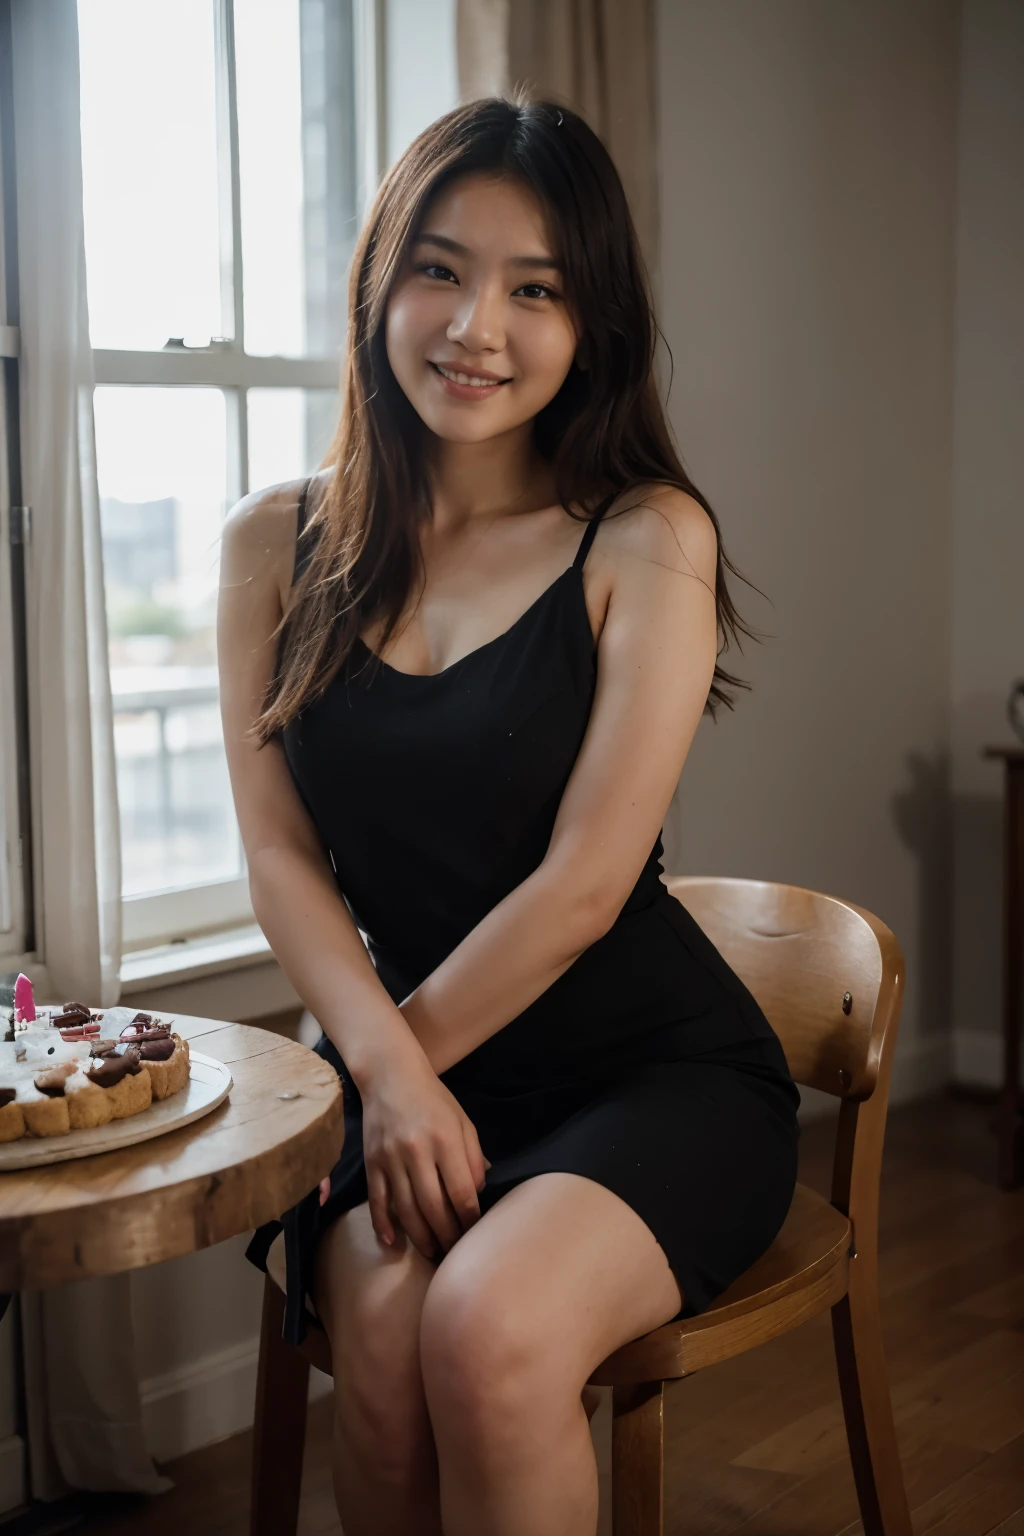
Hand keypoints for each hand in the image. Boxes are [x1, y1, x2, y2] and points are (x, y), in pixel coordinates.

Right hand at [348, 1042, 488, 1258]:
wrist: (391, 1076)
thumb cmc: (434, 1099)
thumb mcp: (463, 1122)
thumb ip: (473, 1157)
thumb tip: (477, 1193)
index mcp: (445, 1140)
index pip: (462, 1191)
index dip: (470, 1217)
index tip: (475, 1231)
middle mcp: (417, 1152)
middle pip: (434, 1206)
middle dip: (447, 1234)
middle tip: (455, 1251)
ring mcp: (391, 1159)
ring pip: (406, 1209)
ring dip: (420, 1236)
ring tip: (432, 1251)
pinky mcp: (372, 1162)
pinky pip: (377, 1200)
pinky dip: (383, 1224)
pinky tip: (393, 1242)